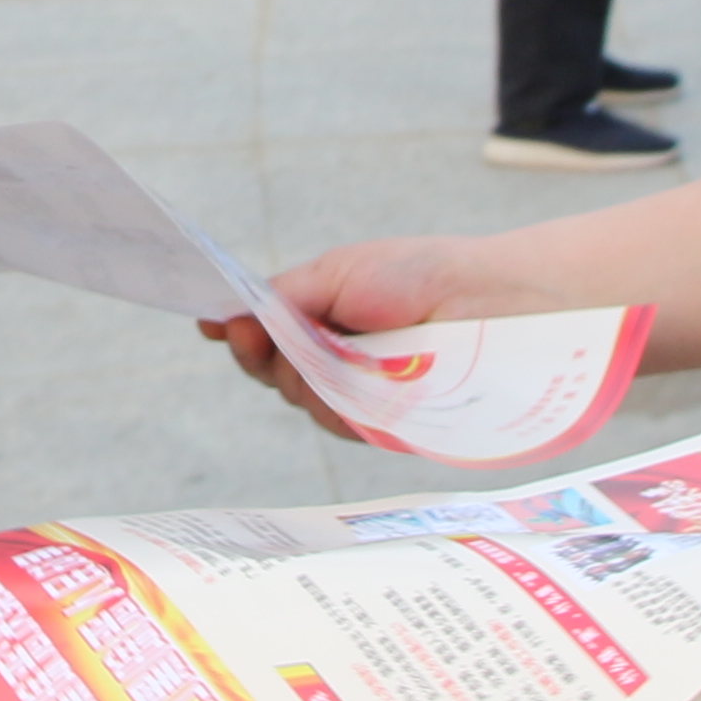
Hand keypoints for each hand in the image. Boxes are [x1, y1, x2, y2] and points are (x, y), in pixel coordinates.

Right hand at [202, 237, 532, 437]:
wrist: (485, 300)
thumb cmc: (418, 275)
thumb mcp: (336, 273)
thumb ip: (280, 298)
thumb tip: (220, 315)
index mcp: (320, 322)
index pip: (263, 341)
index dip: (238, 336)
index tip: (214, 325)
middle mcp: (335, 363)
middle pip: (272, 376)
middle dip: (260, 354)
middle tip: (259, 333)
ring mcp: (359, 396)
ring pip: (302, 400)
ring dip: (305, 372)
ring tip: (333, 343)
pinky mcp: (384, 427)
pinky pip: (339, 421)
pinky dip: (337, 396)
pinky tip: (351, 373)